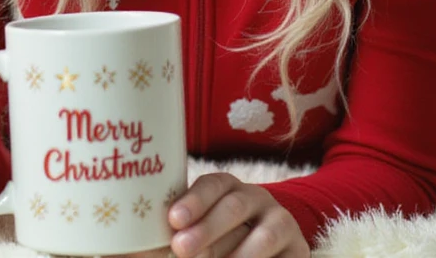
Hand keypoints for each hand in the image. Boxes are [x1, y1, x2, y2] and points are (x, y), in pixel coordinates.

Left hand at [164, 172, 309, 257]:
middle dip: (207, 229)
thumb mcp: (202, 229)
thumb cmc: (221, 239)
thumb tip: (136, 249)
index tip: (173, 219)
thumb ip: (180, 232)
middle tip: (181, 248)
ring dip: (238, 255)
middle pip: (234, 207)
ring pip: (263, 236)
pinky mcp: (299, 250)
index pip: (213, 184)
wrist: (273, 249)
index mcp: (229, 188)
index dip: (194, 200)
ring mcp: (281, 223)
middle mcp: (257, 199)